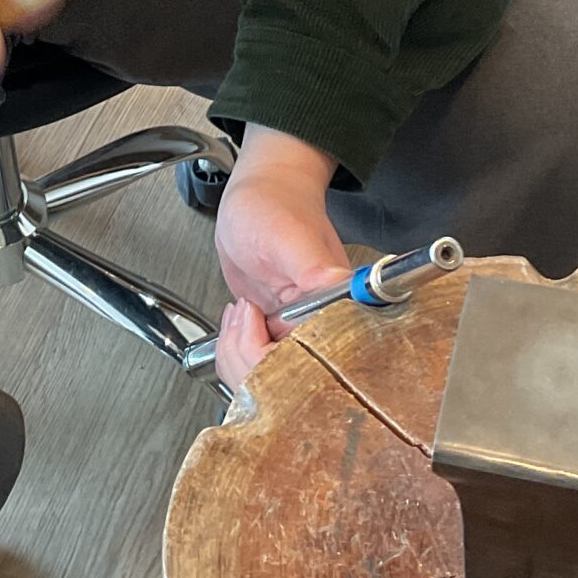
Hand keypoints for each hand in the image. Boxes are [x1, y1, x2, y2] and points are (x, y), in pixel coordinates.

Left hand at [212, 126, 348, 393]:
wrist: (257, 197)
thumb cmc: (275, 206)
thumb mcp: (289, 236)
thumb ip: (314, 267)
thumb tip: (341, 289)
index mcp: (340, 306)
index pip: (321, 361)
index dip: (283, 361)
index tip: (263, 331)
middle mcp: (325, 325)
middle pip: (292, 380)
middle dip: (253, 357)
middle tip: (244, 315)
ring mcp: (300, 333)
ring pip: (270, 378)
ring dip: (241, 352)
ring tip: (240, 314)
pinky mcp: (280, 335)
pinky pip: (258, 364)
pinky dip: (237, 349)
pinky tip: (236, 323)